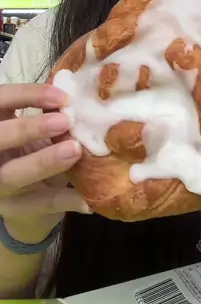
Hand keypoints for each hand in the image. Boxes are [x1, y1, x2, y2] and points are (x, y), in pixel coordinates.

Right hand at [0, 83, 89, 244]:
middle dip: (28, 128)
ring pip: (12, 175)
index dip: (25, 95)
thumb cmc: (31, 149)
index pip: (0, 101)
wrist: (25, 197)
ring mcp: (0, 185)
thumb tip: (80, 96)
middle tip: (65, 121)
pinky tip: (88, 199)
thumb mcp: (32, 129)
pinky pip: (39, 204)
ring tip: (75, 151)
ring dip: (43, 162)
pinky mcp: (15, 208)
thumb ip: (48, 116)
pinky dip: (66, 200)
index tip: (61, 95)